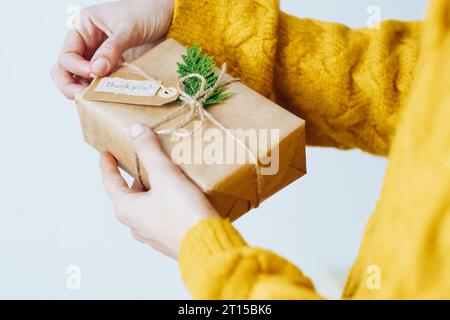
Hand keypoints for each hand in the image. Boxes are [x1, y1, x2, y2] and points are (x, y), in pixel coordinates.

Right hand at [51, 0, 173, 98]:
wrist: (169, 18)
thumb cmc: (147, 13)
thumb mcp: (128, 28)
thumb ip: (112, 49)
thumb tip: (96, 70)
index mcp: (83, 27)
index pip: (67, 55)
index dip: (76, 68)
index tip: (94, 74)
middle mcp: (87, 43)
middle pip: (65, 70)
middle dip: (70, 85)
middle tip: (84, 96)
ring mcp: (99, 58)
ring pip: (80, 80)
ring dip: (86, 91)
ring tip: (98, 98)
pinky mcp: (114, 69)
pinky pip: (102, 83)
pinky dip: (102, 92)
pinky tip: (111, 96)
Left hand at [100, 123, 218, 258]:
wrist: (207, 245)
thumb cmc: (183, 212)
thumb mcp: (165, 175)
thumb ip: (149, 151)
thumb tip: (134, 131)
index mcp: (127, 209)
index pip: (110, 182)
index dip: (107, 165)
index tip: (105, 153)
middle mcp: (136, 225)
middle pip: (129, 195)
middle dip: (135, 177)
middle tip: (143, 161)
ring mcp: (152, 235)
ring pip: (146, 207)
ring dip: (152, 191)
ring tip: (165, 176)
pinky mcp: (169, 239)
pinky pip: (161, 216)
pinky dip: (164, 203)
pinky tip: (180, 196)